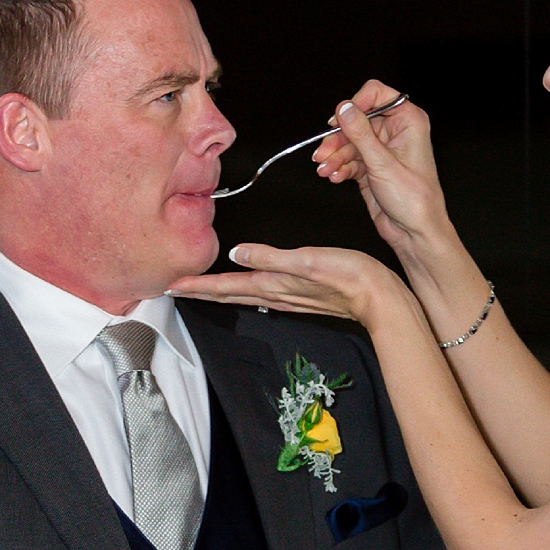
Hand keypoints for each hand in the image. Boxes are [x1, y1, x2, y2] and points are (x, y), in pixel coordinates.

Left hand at [169, 241, 395, 325]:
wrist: (380, 298)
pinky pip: (260, 294)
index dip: (196, 286)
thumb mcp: (307, 260)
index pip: (225, 286)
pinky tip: (245, 287)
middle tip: (174, 290)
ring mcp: (288, 298)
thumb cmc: (350, 277)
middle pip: (228, 295)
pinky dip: (243, 290)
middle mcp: (276, 294)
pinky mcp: (300, 296)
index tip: (169, 286)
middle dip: (200, 292)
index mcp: (273, 284)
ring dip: (218, 293)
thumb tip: (237, 252)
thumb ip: (270, 256)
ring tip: (200, 289)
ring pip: (242, 296)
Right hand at [310, 81, 451, 259]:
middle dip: (338, 137)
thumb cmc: (415, 201)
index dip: (356, 103)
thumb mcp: (383, 163)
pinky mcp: (371, 166)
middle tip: (323, 152)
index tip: (339, 120)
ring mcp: (382, 149)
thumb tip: (345, 108)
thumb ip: (361, 133)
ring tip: (325, 169)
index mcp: (409, 121)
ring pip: (349, 141)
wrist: (415, 232)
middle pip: (356, 120)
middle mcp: (396, 131)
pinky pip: (348, 159)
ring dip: (334, 155)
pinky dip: (338, 166)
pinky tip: (333, 176)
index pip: (377, 94)